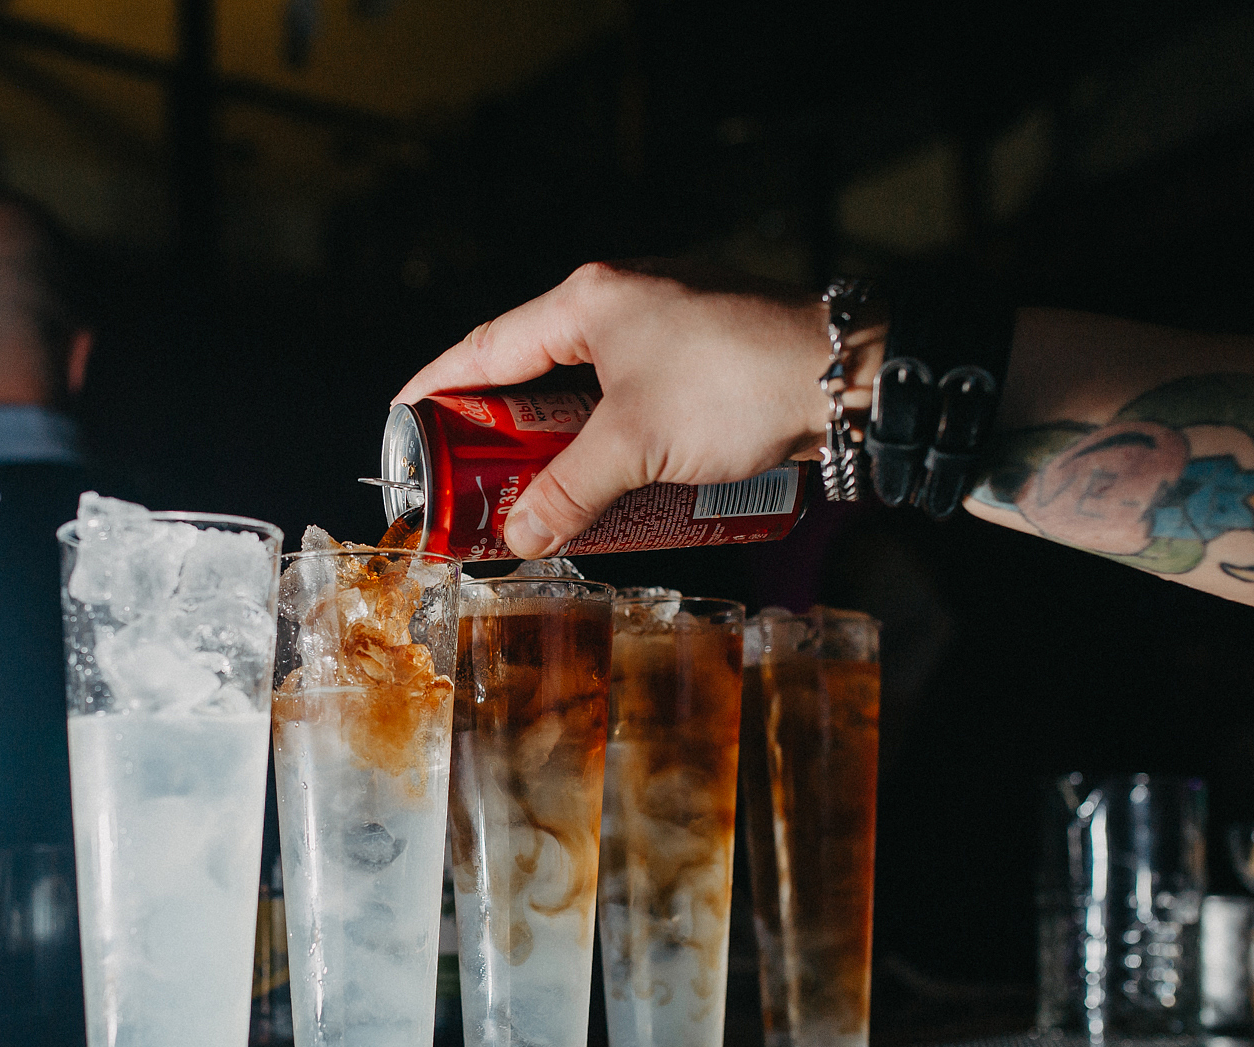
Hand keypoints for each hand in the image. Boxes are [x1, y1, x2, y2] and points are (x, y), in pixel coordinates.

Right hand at [395, 260, 875, 556]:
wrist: (849, 376)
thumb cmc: (735, 387)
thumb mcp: (635, 446)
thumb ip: (567, 493)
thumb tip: (514, 539)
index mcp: (589, 301)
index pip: (487, 346)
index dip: (438, 387)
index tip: (404, 421)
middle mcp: (622, 300)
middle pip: (532, 368)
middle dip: (499, 429)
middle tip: (468, 477)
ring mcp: (666, 324)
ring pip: (585, 388)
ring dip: (558, 441)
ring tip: (532, 494)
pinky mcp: (703, 355)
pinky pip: (630, 399)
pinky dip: (607, 440)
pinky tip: (607, 484)